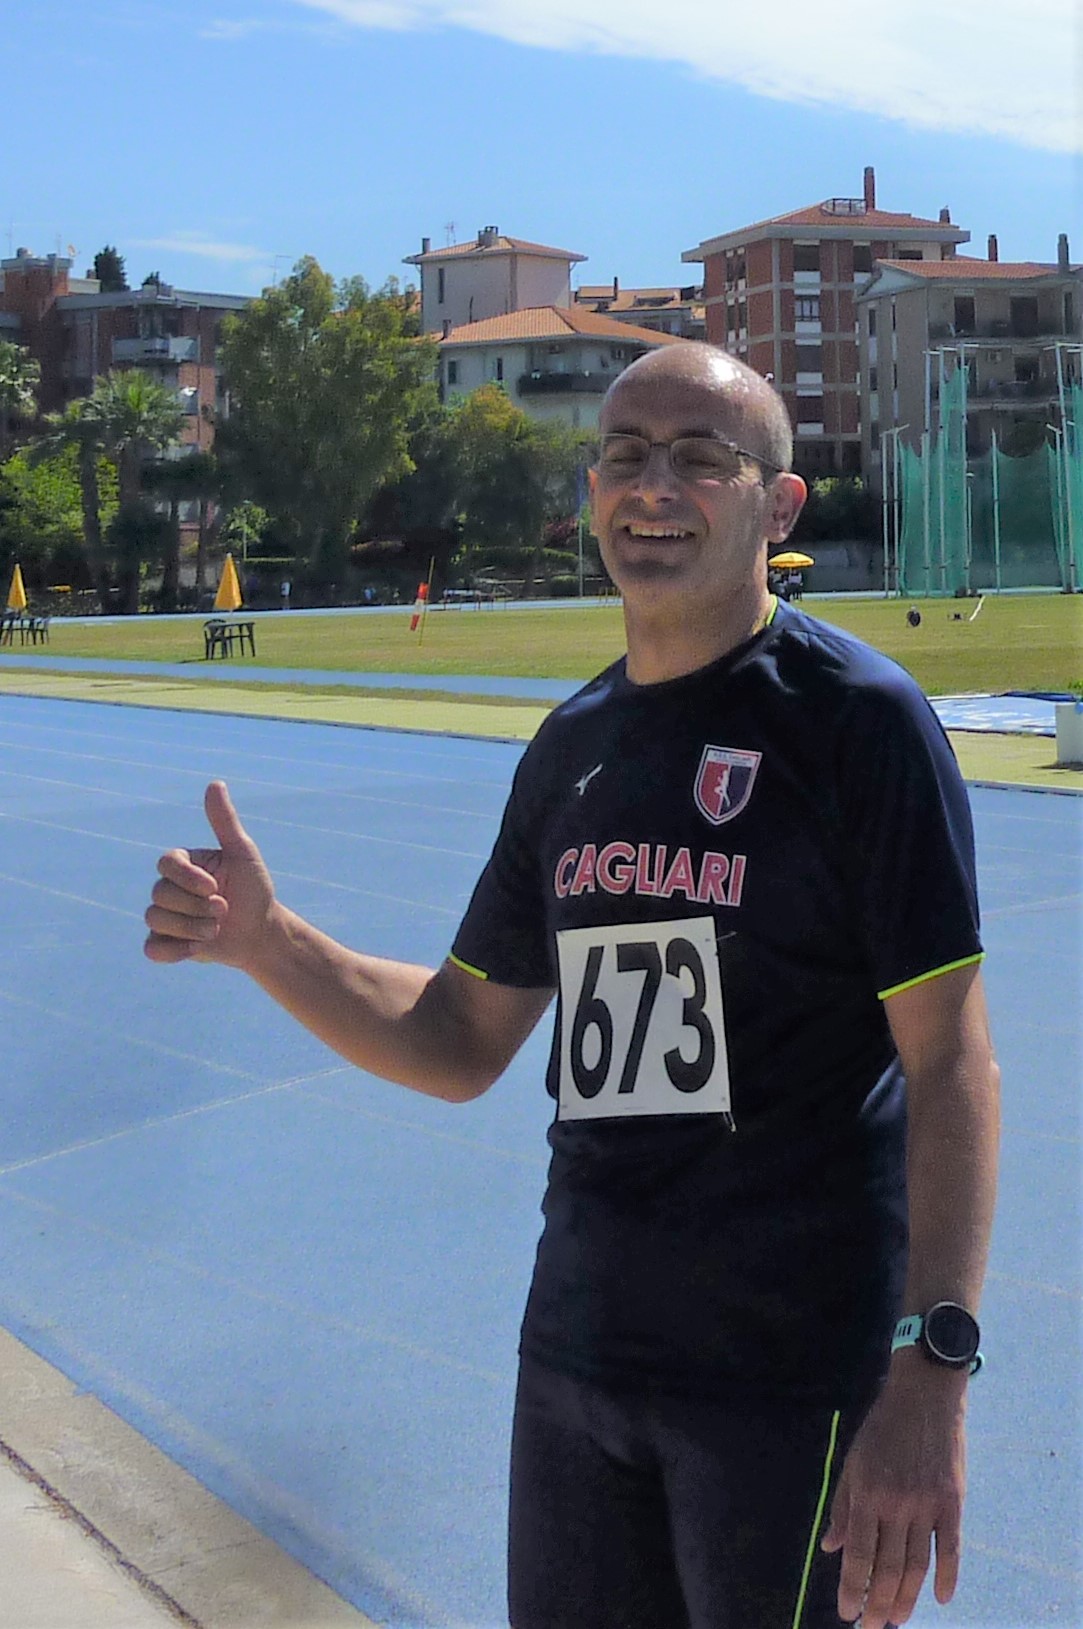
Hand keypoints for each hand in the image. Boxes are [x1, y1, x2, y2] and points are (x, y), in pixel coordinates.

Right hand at [144, 780, 275, 969]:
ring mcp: (165, 917)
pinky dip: (173, 951)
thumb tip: (215, 783)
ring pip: (155, 920)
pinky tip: (196, 949)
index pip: (165, 864)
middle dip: (196, 907)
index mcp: (183, 864)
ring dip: (192, 928)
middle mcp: (169, 887)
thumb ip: (225, 822)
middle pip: (160, 894)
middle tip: (223, 910)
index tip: (215, 887)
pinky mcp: (167, 943)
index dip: (188, 879)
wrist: (261, 932)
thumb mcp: (242, 854)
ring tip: (215, 929)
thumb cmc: (253, 890)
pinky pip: (152, 948)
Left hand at [821, 1356, 966, 1626]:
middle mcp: (897, 1504)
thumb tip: (830, 1547)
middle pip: (888, 1569)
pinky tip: (942, 1599)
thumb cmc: (883, 1428)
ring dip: (907, 1598)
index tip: (847, 1613)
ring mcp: (927, 1504)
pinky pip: (951, 1548)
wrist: (924, 1395)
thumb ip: (842, 1506)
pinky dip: (949, 1577)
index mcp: (867, 1493)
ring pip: (918, 1566)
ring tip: (897, 1619)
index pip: (858, 1555)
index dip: (852, 1589)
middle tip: (872, 1627)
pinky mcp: (953, 1501)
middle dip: (878, 1604)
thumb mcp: (853, 1461)